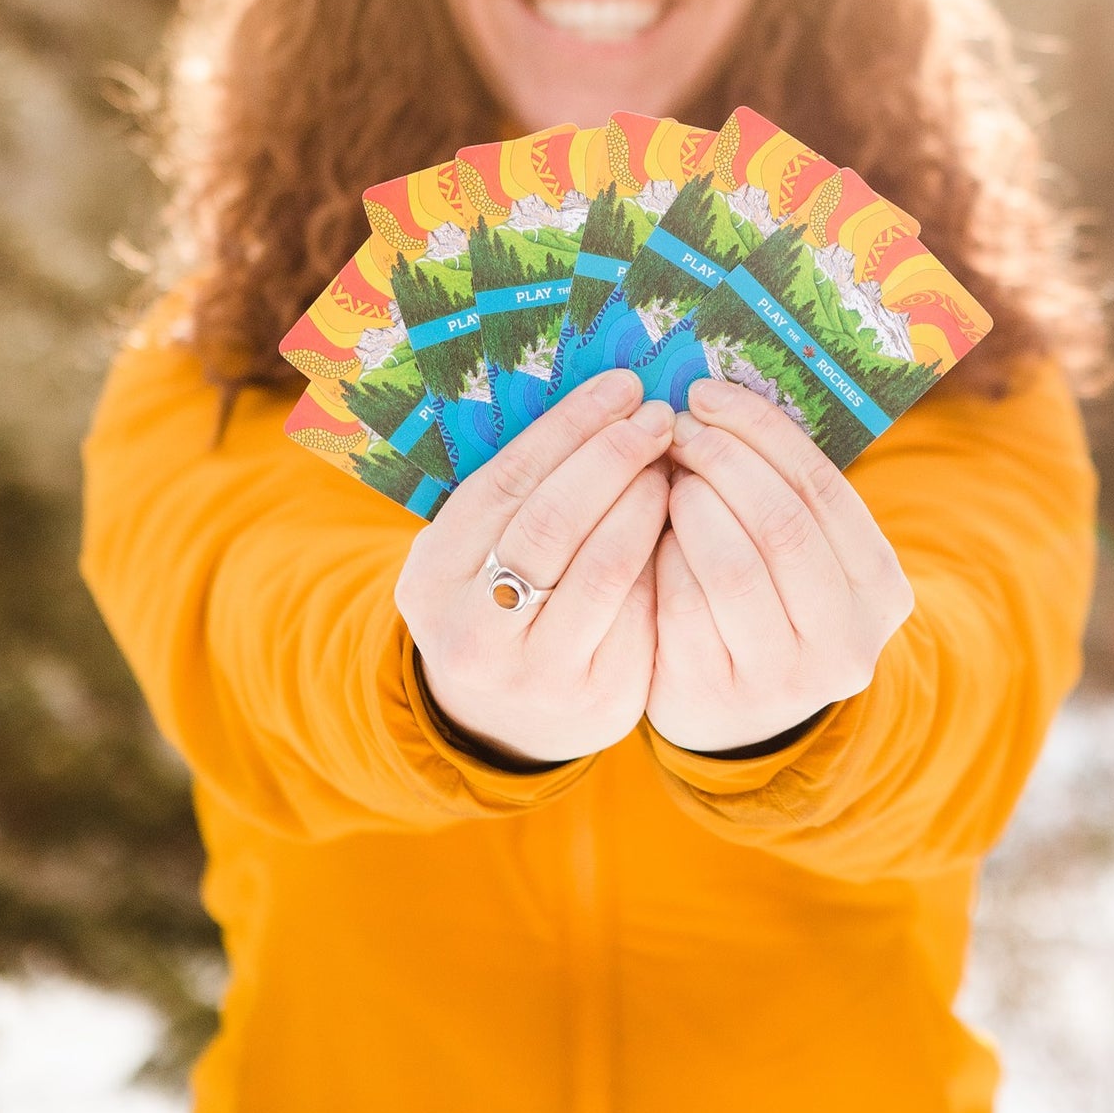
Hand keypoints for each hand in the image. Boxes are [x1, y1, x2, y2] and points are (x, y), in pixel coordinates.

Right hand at [394, 368, 674, 764]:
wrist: (498, 724)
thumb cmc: (493, 604)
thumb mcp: (471, 553)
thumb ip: (516, 494)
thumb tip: (602, 403)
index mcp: (433, 576)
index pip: (508, 481)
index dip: (571, 427)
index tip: (621, 388)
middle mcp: (473, 629)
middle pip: (552, 522)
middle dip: (613, 458)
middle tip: (656, 418)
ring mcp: (535, 672)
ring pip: (603, 568)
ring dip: (645, 503)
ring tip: (669, 464)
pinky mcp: (598, 698)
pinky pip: (641, 612)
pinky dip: (663, 556)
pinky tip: (680, 522)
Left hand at [647, 378, 914, 754]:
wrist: (736, 712)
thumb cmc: (768, 601)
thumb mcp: (802, 555)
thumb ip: (781, 488)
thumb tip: (716, 396)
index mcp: (879, 586)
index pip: (822, 487)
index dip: (759, 430)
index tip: (706, 393)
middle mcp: (846, 638)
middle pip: (782, 523)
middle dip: (721, 461)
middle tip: (677, 430)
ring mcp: (784, 677)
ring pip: (733, 566)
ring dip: (690, 505)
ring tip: (665, 476)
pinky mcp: (718, 693)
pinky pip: (683, 604)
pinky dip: (662, 555)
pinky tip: (647, 530)